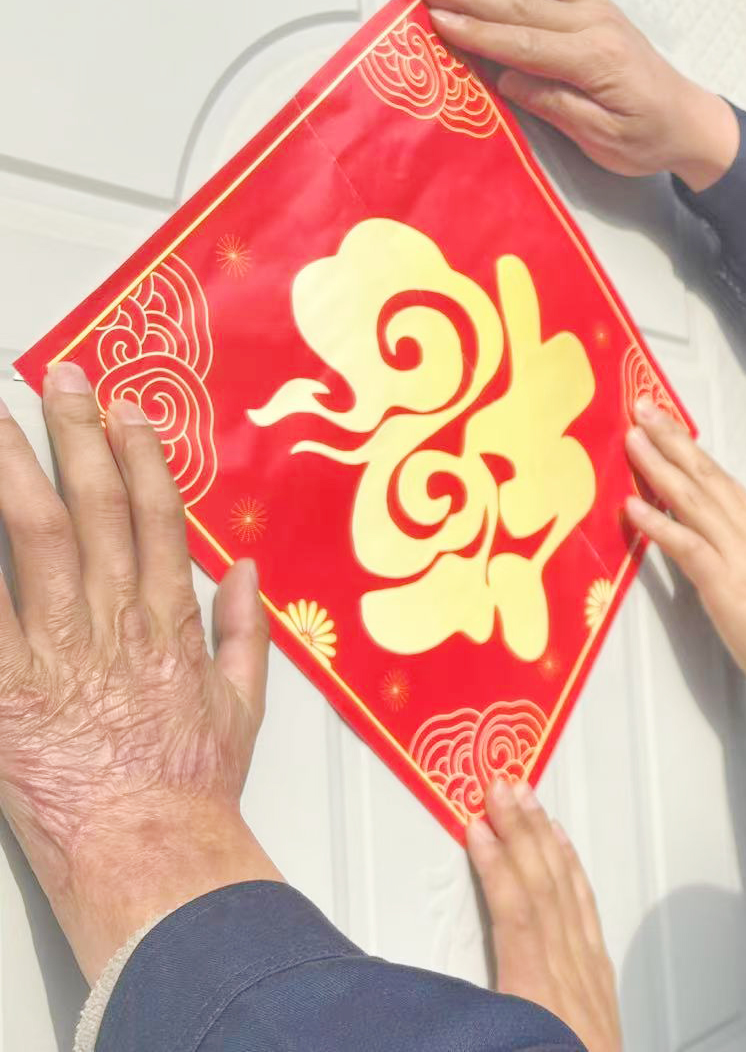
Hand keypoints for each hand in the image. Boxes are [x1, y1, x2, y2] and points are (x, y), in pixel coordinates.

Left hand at [0, 365, 278, 979]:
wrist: (148, 846)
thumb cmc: (190, 784)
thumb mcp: (242, 703)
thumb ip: (243, 630)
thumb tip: (241, 571)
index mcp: (169, 620)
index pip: (155, 515)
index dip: (141, 456)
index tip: (130, 411)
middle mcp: (114, 618)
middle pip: (94, 505)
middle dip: (78, 434)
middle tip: (62, 379)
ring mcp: (56, 647)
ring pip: (34, 535)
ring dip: (15, 469)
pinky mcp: (7, 684)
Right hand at [416, 0, 739, 191]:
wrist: (690, 124)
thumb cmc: (647, 139)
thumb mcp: (602, 139)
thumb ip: (556, 106)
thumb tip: (508, 78)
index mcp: (594, 60)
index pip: (524, 46)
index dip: (478, 35)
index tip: (436, 21)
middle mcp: (595, 24)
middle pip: (522, 5)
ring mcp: (597, 7)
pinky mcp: (598, 2)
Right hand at [471, 778, 621, 1051]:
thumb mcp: (492, 1040)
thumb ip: (462, 1013)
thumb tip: (409, 1000)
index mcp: (537, 995)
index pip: (517, 914)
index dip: (496, 866)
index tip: (475, 824)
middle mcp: (569, 975)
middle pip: (543, 888)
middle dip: (521, 831)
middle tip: (502, 782)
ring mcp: (589, 973)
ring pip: (567, 892)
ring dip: (545, 839)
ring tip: (527, 798)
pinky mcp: (598, 978)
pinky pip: (587, 910)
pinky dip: (573, 873)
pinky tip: (561, 849)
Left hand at [622, 400, 745, 697]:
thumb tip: (732, 553)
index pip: (721, 479)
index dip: (692, 451)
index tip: (670, 428)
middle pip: (705, 474)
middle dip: (671, 439)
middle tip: (644, 409)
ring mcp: (738, 552)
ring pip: (692, 497)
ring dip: (658, 465)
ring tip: (633, 440)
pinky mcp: (725, 580)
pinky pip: (686, 543)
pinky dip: (658, 522)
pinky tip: (634, 506)